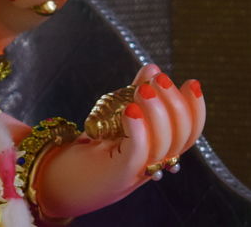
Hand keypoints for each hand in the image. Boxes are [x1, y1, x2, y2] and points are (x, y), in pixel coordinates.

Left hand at [32, 64, 206, 219]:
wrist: (55, 182)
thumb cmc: (88, 150)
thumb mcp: (115, 119)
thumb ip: (135, 95)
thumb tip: (153, 69)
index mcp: (157, 151)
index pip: (190, 133)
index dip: (195, 108)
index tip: (191, 83)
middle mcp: (152, 163)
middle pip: (180, 138)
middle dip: (175, 104)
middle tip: (159, 80)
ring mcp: (136, 171)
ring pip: (163, 145)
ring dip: (157, 112)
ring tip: (143, 89)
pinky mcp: (117, 174)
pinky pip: (136, 153)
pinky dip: (138, 129)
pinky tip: (130, 109)